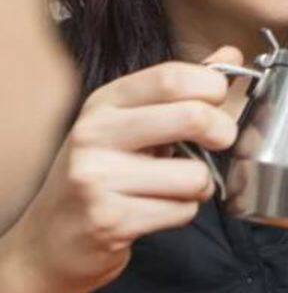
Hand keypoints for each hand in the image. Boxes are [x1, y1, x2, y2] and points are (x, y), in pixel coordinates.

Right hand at [2, 48, 241, 292]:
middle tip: (218, 143)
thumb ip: (182, 90)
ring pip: (195, 175)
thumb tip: (231, 54)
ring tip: (175, 187)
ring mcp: (97, 178)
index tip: (221, 102)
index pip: (171, 76)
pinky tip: (156, 210)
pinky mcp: (108, 219)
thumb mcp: (133, 122)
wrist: (52, 238)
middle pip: (192, 117)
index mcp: (104, 103)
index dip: (213, 87)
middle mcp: (94, 134)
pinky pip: (182, 211)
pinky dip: (183, 212)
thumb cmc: (103, 174)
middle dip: (224, 133)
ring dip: (200, 186)